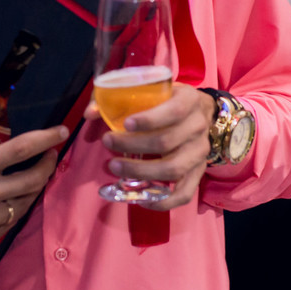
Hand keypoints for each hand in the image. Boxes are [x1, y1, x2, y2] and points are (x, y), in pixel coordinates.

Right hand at [0, 63, 67, 252]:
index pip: (20, 150)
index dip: (45, 139)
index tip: (61, 131)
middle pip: (30, 181)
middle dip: (47, 166)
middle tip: (51, 155)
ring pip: (21, 206)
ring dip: (33, 190)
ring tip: (35, 176)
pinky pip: (6, 227)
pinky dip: (13, 212)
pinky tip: (14, 200)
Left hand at [83, 83, 213, 210]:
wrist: (199, 111)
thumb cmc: (166, 99)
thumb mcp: (150, 89)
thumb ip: (118, 97)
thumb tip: (90, 112)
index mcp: (189, 101)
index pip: (173, 111)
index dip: (149, 120)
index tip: (125, 124)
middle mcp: (198, 127)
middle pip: (166, 142)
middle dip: (132, 145)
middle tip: (107, 141)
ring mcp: (200, 152)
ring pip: (173, 168)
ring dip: (141, 172)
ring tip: (115, 166)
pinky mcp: (198, 172)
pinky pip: (185, 193)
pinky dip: (163, 201)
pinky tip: (141, 198)